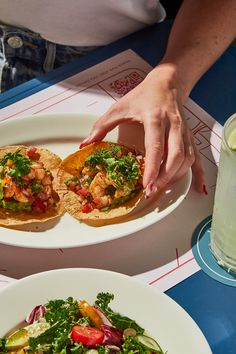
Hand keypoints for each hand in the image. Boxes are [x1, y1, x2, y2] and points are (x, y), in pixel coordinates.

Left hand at [80, 64, 204, 196]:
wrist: (168, 84)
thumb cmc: (143, 96)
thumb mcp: (119, 107)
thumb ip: (102, 126)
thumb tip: (85, 143)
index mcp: (155, 118)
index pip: (156, 146)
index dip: (152, 167)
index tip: (146, 184)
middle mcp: (174, 126)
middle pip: (175, 156)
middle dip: (164, 177)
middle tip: (151, 191)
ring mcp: (185, 132)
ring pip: (186, 159)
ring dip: (175, 177)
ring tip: (160, 188)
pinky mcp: (190, 137)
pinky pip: (197, 157)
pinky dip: (198, 174)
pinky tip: (199, 188)